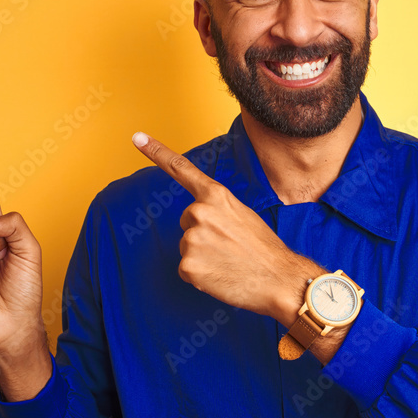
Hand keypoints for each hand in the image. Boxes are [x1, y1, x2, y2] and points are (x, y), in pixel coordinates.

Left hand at [133, 132, 320, 323]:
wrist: (280, 279)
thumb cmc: (265, 249)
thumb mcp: (243, 215)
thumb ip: (218, 209)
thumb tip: (199, 219)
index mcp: (216, 195)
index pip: (181, 169)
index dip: (156, 151)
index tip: (137, 138)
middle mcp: (199, 212)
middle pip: (186, 221)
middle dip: (203, 234)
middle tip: (229, 246)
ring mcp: (191, 239)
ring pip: (187, 247)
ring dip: (203, 256)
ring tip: (229, 262)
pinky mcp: (188, 265)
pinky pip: (186, 270)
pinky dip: (201, 276)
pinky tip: (221, 275)